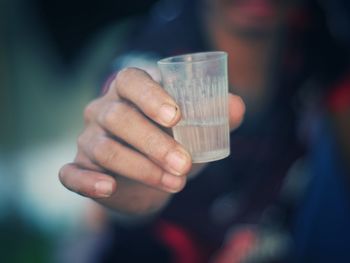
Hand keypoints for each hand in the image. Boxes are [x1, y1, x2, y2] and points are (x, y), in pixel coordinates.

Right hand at [59, 68, 244, 215]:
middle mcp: (103, 110)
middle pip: (119, 117)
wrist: (150, 178)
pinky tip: (108, 189)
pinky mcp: (79, 167)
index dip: (150, 95)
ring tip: (175, 183)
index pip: (131, 81)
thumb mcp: (195, 130)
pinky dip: (87, 182)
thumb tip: (237, 107)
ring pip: (104, 149)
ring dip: (140, 167)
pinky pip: (71, 173)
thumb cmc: (173, 144)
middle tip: (185, 163)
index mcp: (129, 92)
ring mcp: (88, 139)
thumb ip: (215, 116)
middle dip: (154, 143)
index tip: (176, 116)